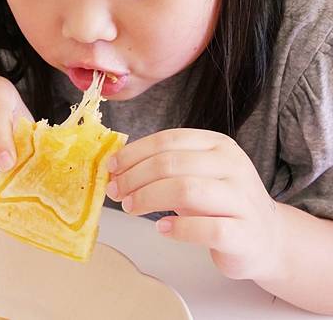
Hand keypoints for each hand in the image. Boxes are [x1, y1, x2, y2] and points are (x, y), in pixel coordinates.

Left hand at [106, 128, 280, 279]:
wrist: (266, 238)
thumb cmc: (220, 203)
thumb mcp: (195, 174)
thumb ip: (163, 166)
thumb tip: (117, 167)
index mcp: (218, 145)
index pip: (168, 139)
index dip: (134, 153)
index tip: (112, 167)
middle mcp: (232, 166)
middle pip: (171, 164)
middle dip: (134, 178)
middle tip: (115, 191)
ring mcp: (242, 199)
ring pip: (186, 190)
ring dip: (148, 198)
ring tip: (131, 208)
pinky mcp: (245, 233)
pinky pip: (206, 228)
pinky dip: (177, 228)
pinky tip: (161, 228)